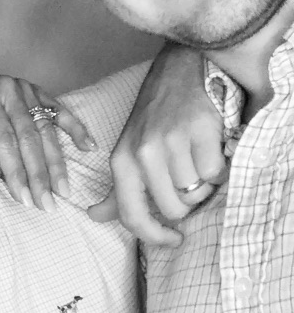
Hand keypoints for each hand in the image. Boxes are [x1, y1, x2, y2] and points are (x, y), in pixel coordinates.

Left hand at [0, 71, 93, 209]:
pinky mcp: (36, 89)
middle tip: (48, 203)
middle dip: (39, 174)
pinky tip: (88, 147)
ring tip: (64, 190)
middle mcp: (8, 90)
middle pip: (29, 138)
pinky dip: (75, 128)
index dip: (16, 172)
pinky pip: (59, 109)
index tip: (26, 199)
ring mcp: (25, 88)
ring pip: (46, 129)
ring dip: (57, 162)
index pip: (5, 142)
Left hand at [87, 45, 224, 244]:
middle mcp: (143, 153)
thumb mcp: (128, 152)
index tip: (173, 240)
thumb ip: (117, 189)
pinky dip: (217, 167)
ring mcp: (172, 141)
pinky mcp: (200, 130)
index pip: (132, 216)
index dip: (154, 236)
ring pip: (195, 192)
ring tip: (197, 159)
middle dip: (186, 201)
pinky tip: (210, 149)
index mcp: (122, 162)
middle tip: (187, 177)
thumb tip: (95, 216)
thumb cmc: (155, 119)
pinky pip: (214, 172)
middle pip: (173, 209)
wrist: (180, 72)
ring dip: (202, 183)